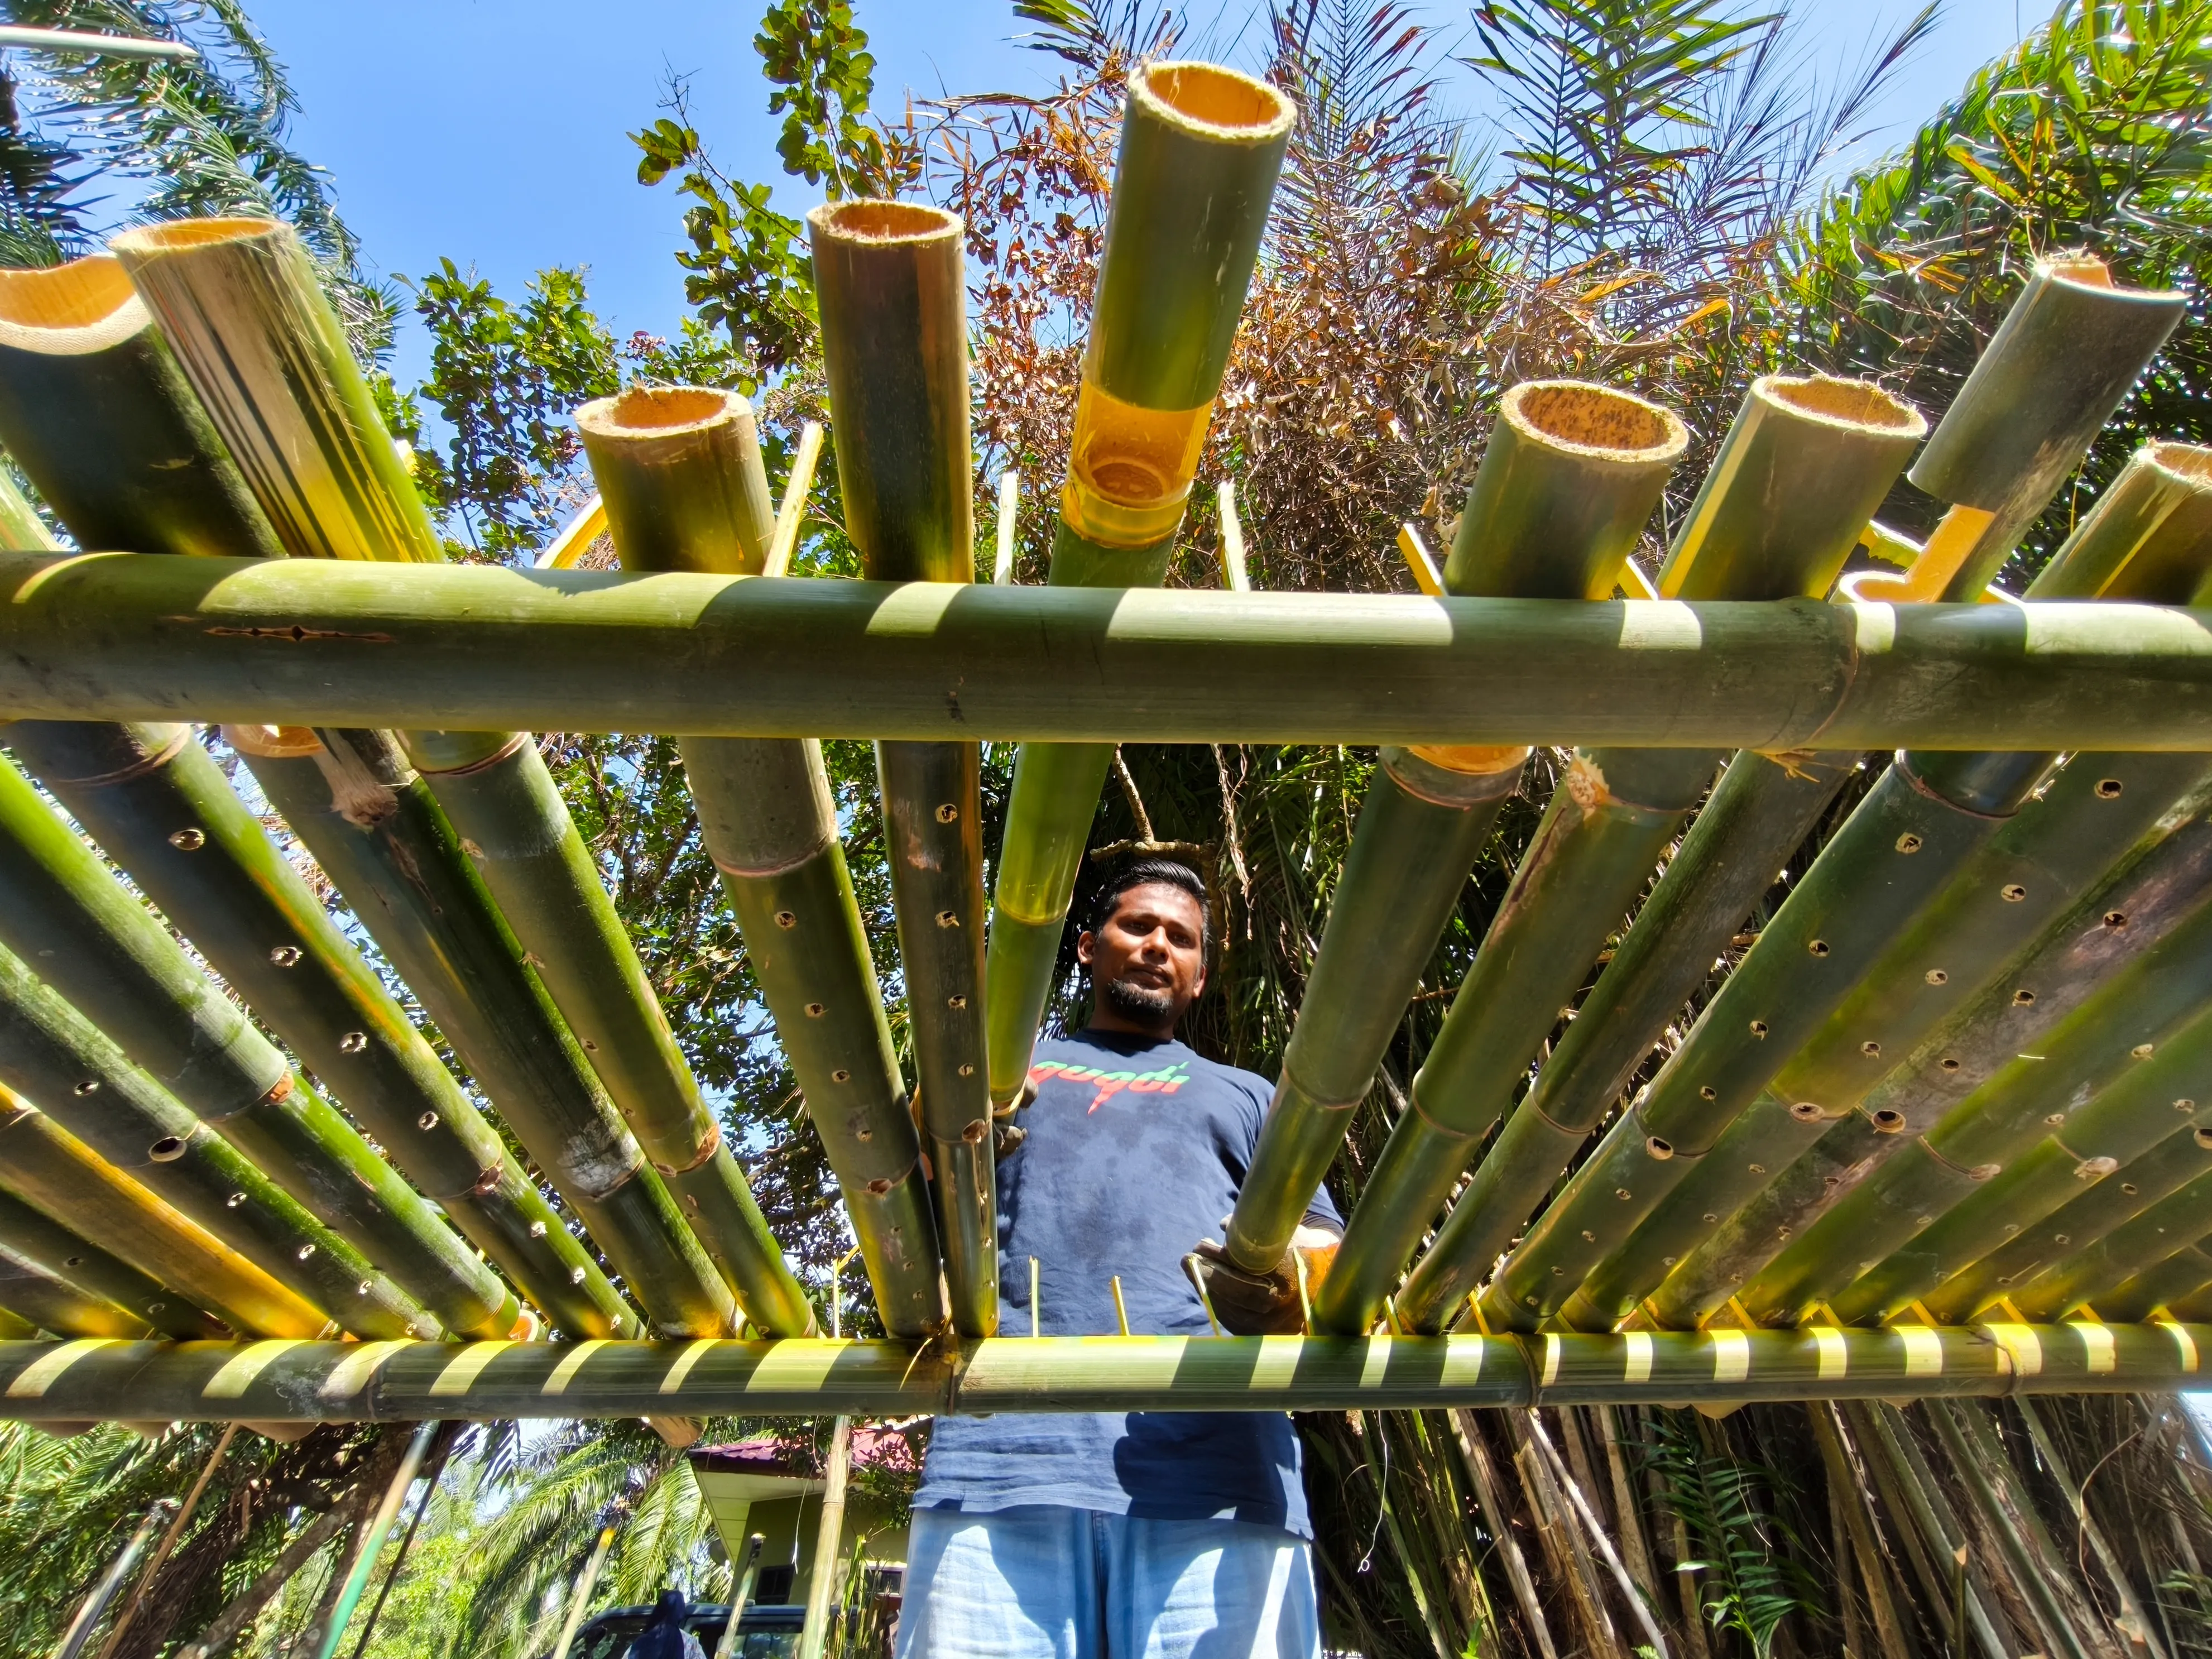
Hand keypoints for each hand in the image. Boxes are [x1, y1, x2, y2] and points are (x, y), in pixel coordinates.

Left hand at [1189, 1228, 1339, 1334]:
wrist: (1324, 1286)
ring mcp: (1273, 1324)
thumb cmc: (1300, 1252)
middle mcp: (1284, 1304)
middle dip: (1208, 1272)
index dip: (1221, 1256)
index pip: (1249, 1267)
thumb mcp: (1283, 1234)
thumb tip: (1224, 1226)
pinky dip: (1215, 1301)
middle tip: (1188, 1257)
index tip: (1201, 1244)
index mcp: (1292, 1275)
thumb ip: (1255, 1228)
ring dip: (1206, 1287)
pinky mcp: (1263, 1335)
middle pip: (1238, 1291)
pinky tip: (1205, 1285)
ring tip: (1192, 1267)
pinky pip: (1232, 1319)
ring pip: (1231, 1308)